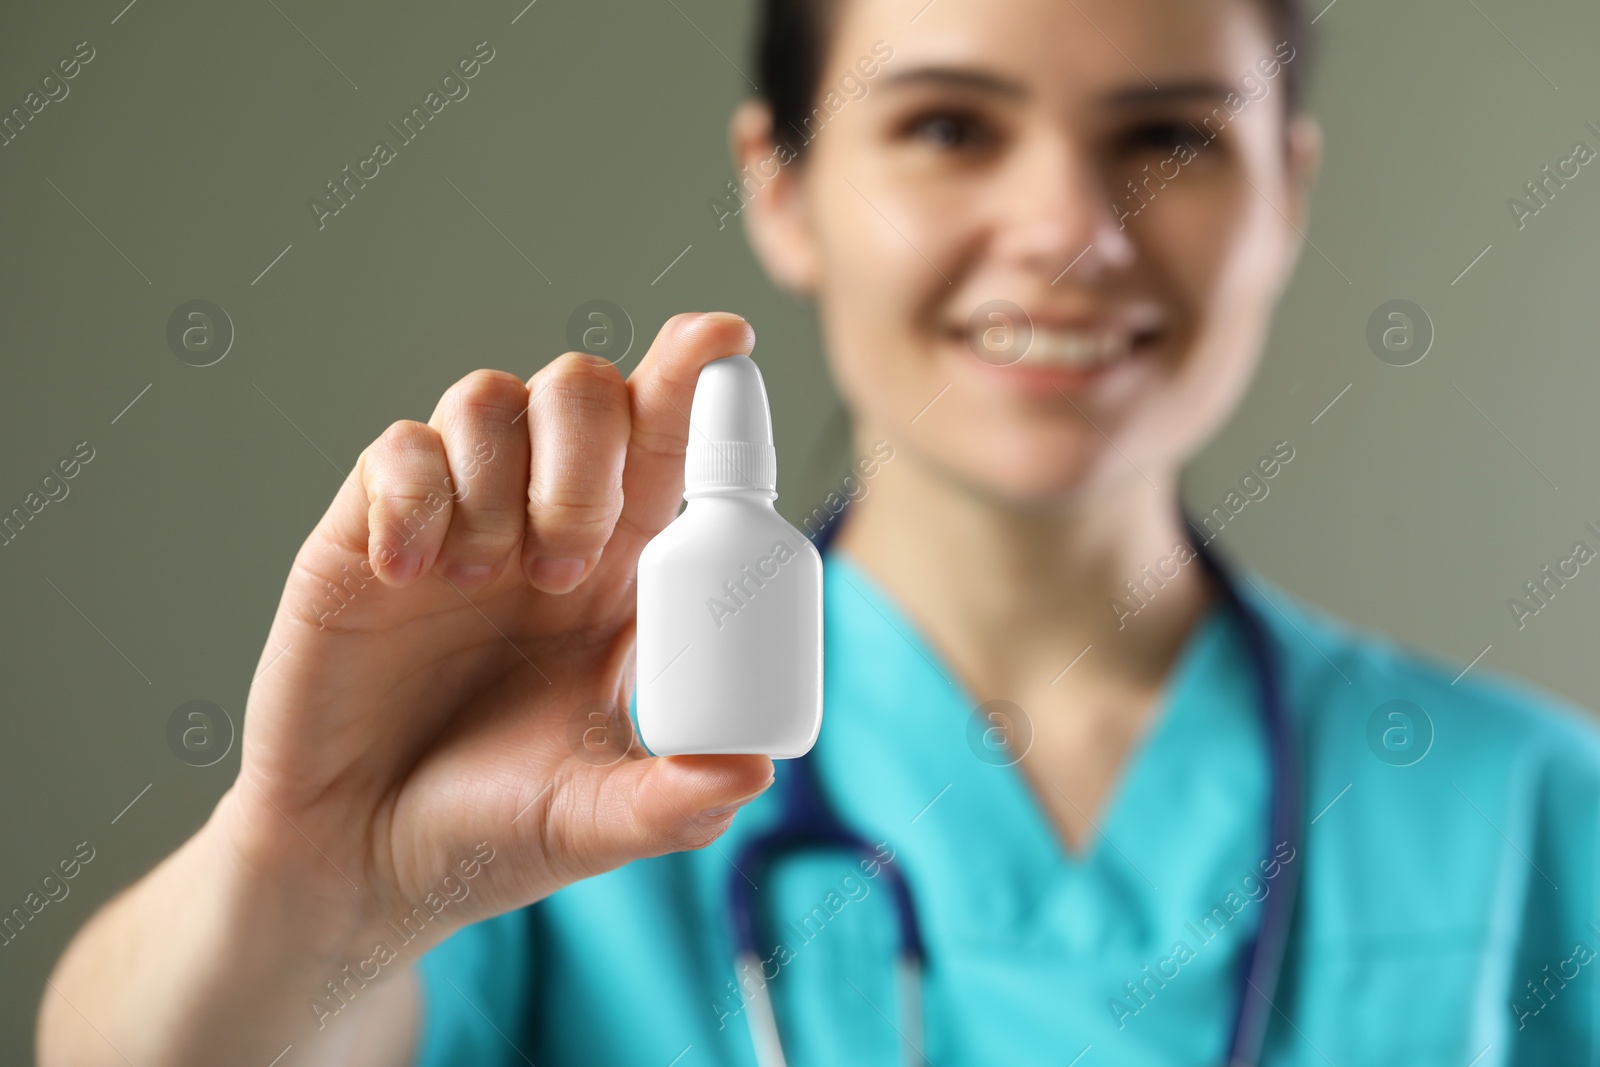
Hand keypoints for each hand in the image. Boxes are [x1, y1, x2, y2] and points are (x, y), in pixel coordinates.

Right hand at [219, 311, 774, 962]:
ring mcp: (454, 522)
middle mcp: (540, 525)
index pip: (664, 445)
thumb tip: (754, 770)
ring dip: (502, 475)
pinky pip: (397, 450)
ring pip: (489, 397)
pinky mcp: (365, 535)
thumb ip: (672, 803)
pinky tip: (410, 573)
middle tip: (566, 566)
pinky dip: (415, 492)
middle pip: (583, 390)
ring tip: (485, 575)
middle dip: (590, 452)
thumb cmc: (486, 830)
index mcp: (618, 572)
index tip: (726, 339)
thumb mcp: (592, 822)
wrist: (356, 864)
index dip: (692, 380)